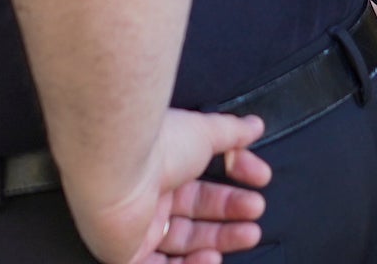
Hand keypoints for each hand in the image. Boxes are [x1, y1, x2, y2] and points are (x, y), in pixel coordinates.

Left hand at [69, 110, 268, 263]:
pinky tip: (212, 257)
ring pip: (181, 244)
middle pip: (194, 217)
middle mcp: (145, 198)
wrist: (118, 164)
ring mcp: (135, 226)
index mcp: (158, 171)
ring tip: (248, 234)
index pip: (200, 189)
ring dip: (218, 242)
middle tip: (256, 210)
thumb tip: (252, 125)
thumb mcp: (202, 131)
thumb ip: (230, 132)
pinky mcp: (124, 251)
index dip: (231, 190)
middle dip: (231, 216)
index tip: (258, 183)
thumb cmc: (153, 145)